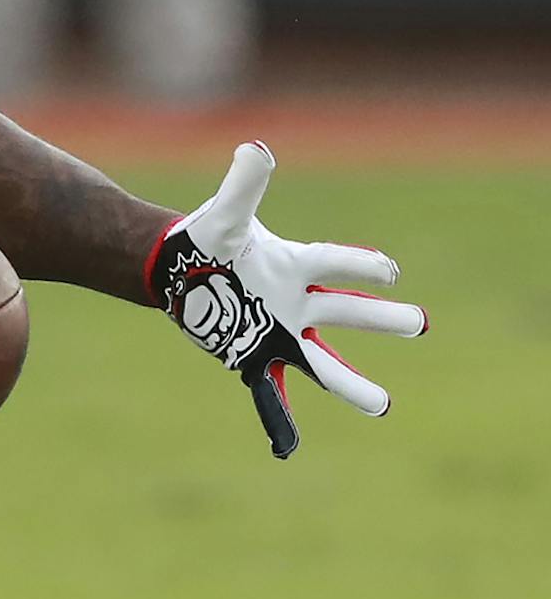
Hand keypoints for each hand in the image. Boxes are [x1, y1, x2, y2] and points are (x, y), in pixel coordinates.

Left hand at [148, 142, 427, 458]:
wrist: (178, 270)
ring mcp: (277, 333)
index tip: (388, 271)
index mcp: (294, 265)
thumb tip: (254, 149)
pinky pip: (269, 395)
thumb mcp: (224, 215)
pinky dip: (277, 422)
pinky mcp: (251, 356)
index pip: (332, 264)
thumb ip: (243, 185)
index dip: (359, 265)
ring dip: (349, 384)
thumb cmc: (208, 240)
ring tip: (383, 406)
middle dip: (378, 318)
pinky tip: (286, 449)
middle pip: (343, 311)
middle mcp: (296, 303)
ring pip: (320, 362)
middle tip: (420, 324)